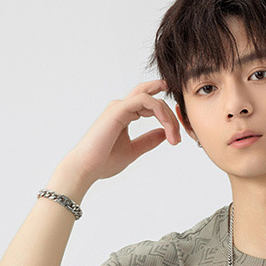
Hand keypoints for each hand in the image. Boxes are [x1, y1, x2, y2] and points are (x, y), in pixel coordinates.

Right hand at [61, 79, 182, 186]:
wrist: (86, 168)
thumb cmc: (104, 161)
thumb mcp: (134, 150)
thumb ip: (149, 140)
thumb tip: (165, 133)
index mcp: (125, 114)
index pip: (150, 103)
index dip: (166, 115)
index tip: (177, 133)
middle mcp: (122, 107)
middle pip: (153, 98)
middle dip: (170, 114)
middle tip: (178, 136)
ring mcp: (119, 107)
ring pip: (152, 99)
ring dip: (168, 117)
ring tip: (174, 136)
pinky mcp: (118, 110)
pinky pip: (145, 101)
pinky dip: (160, 112)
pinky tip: (166, 128)